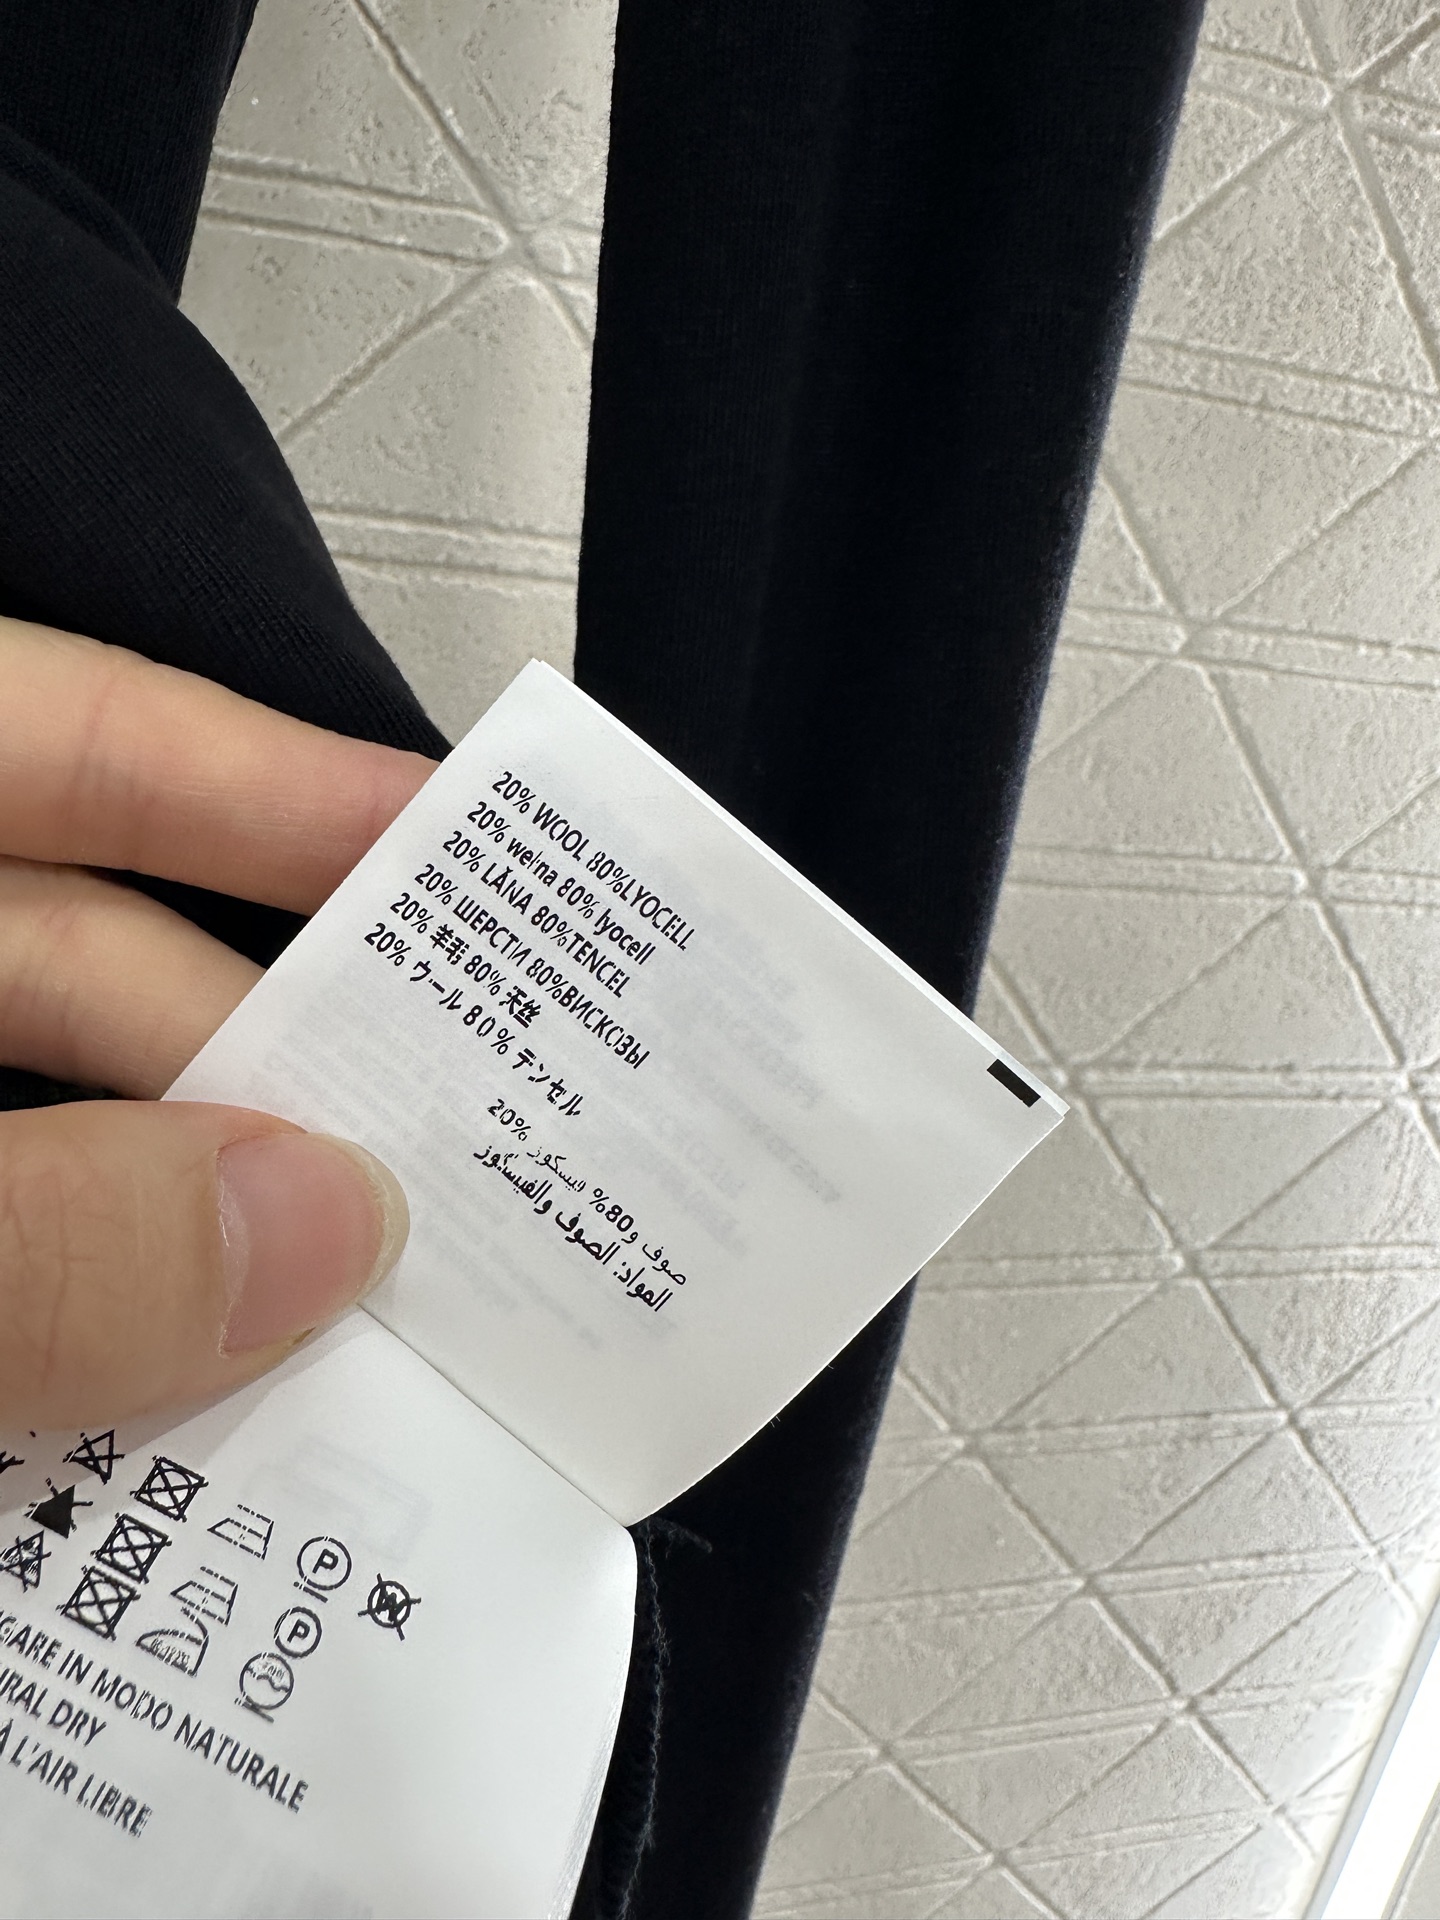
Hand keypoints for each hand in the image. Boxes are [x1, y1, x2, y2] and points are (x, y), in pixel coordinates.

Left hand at [0, 616, 436, 1425]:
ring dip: (172, 1233)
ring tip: (337, 1333)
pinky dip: (66, 1322)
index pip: (61, 732)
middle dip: (260, 1068)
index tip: (458, 848)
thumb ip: (36, 1239)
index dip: (270, 781)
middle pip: (70, 957)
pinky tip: (161, 1406)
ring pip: (30, 1131)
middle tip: (444, 1168)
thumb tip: (320, 1225)